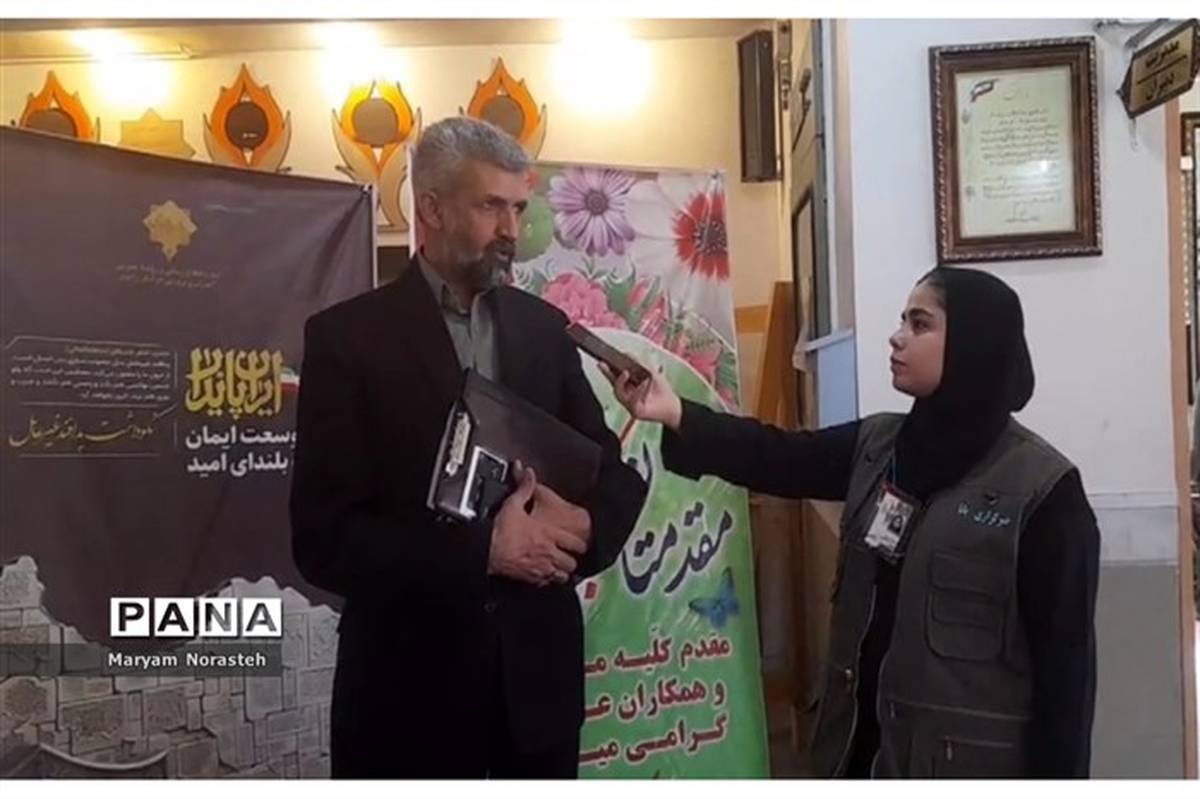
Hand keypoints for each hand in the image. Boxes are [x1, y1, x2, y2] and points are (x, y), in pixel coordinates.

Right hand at [487, 463, 587, 585]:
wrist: (486, 551)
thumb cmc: (500, 531)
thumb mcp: (513, 504)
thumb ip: (525, 489)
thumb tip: (529, 474)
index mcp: (548, 534)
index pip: (576, 543)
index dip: (579, 543)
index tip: (576, 541)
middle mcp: (548, 552)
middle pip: (572, 562)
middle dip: (572, 558)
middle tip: (568, 554)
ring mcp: (541, 568)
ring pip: (563, 575)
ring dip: (562, 571)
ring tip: (559, 566)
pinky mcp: (532, 578)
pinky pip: (548, 583)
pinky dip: (549, 580)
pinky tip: (545, 574)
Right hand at [599, 364, 682, 429]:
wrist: (672, 405)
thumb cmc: (661, 390)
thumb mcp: (650, 372)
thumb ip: (638, 362)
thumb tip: (626, 353)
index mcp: (629, 385)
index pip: (614, 377)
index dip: (606, 370)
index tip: (601, 362)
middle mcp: (627, 395)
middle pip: (613, 384)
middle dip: (607, 374)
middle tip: (604, 365)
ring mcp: (629, 404)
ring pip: (619, 393)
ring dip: (621, 382)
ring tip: (626, 372)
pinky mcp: (635, 411)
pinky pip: (631, 401)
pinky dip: (638, 391)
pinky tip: (644, 384)